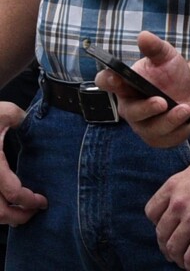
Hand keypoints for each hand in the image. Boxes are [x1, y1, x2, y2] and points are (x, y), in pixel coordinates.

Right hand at [0, 102, 46, 224]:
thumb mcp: (4, 113)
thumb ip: (22, 119)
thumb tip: (39, 121)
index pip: (13, 192)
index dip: (30, 201)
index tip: (43, 201)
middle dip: (19, 217)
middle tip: (34, 212)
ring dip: (4, 218)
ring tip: (20, 214)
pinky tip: (3, 207)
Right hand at [95, 31, 189, 147]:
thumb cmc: (170, 73)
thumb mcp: (166, 56)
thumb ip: (155, 47)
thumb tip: (144, 35)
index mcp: (125, 85)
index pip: (106, 82)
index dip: (107, 81)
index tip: (115, 77)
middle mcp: (131, 107)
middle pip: (132, 112)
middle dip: (147, 108)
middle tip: (162, 102)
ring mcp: (145, 126)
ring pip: (154, 129)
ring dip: (173, 119)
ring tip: (188, 107)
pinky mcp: (160, 138)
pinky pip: (172, 137)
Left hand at [146, 147, 189, 270]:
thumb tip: (189, 158)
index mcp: (176, 184)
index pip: (151, 211)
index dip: (157, 221)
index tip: (167, 226)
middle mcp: (179, 203)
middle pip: (161, 232)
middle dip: (166, 243)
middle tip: (174, 248)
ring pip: (173, 247)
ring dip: (177, 257)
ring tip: (184, 260)